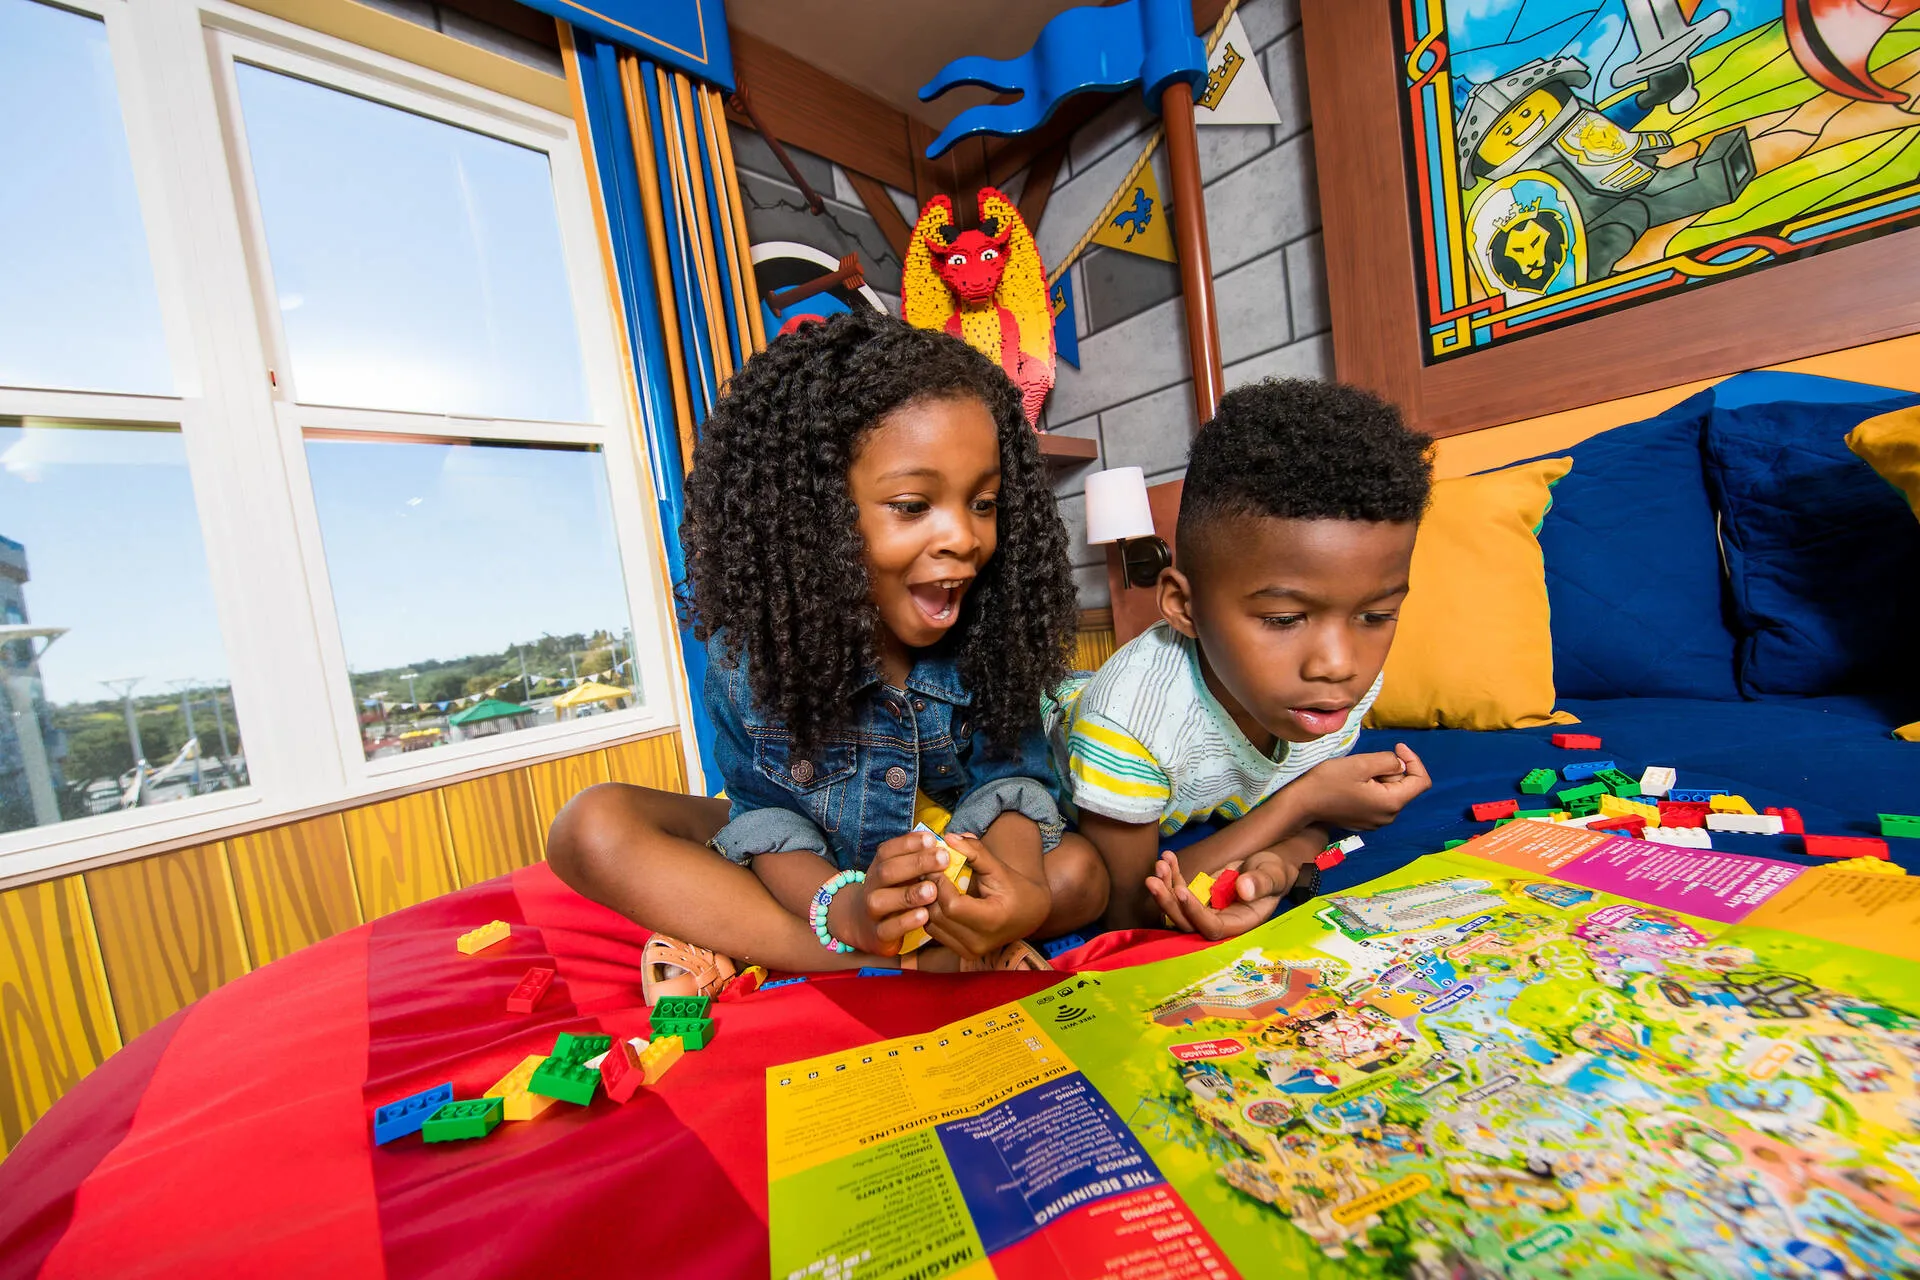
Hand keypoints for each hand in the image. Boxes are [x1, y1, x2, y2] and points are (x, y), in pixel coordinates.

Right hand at [829, 829, 949, 956]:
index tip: (932, 839)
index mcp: (879, 867)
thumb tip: (944, 840)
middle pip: (888, 871)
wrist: (863, 924)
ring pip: (883, 900)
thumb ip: (917, 858)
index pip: (888, 851)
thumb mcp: (900, 873)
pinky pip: (889, 928)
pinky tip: (924, 915)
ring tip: (933, 889)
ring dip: (909, 894)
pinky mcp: (878, 934)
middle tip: (943, 859)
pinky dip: (906, 922)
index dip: (908, 844)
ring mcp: (872, 911)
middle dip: (916, 863)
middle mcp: (872, 886)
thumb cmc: (892, 892)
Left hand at [921, 831, 1049, 958]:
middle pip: (939, 915)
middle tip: (928, 871)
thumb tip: (948, 837)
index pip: (952, 905)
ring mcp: (970, 951)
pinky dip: (931, 913)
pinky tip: (936, 898)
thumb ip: (975, 852)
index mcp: (992, 920)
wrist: (1030, 914)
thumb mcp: (998, 867)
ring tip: (932, 883)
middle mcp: (980, 942)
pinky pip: (935, 932)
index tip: (936, 866)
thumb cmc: (1015, 888)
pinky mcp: (963, 953)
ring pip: (932, 925)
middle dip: (930, 891)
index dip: (940, 883)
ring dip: (927, 902)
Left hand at [1146, 848, 1299, 940]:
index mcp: (1238, 924)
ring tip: (1161, 864)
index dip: (1195, 913)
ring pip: (1178, 907)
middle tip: (1153, 880)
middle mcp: (1219, 921)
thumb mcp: (1273, 876)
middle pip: (1187, 922)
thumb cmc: (1274, 874)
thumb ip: (1261, 883)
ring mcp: (1206, 909)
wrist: (1267, 867)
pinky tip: (1168, 857)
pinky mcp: (1199, 896)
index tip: (1182, 891)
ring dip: (1165, 886)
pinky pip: (1179, 889)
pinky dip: (1172, 874)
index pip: (1211, 927)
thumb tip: (1243, 889)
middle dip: (1168, 902)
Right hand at [1294, 744, 1429, 829]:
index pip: (1421, 781)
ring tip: (1357, 773)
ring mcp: (1377, 821)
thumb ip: (1388, 761)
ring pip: (1391, 791)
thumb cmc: (1328, 782)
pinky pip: (1379, 799)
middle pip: (1405, 786)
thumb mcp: (1360, 763)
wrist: (1301, 804)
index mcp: (1392, 802)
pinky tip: (1353, 784)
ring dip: (1381, 777)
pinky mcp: (1365, 821)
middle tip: (1367, 762)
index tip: (1397, 746)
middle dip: (1392, 769)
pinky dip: (1373, 787)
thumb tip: (1399, 764)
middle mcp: (1389, 816)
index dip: (1414, 760)